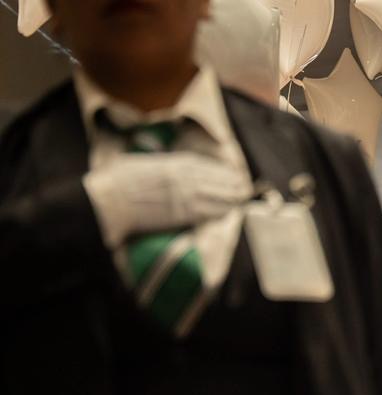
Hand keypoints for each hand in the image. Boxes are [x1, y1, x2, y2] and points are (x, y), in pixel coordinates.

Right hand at [82, 152, 250, 246]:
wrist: (107, 202)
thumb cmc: (116, 181)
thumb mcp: (139, 163)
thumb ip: (159, 165)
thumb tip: (169, 167)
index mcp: (170, 164)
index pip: (203, 166)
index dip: (220, 170)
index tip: (232, 171)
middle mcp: (181, 179)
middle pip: (215, 181)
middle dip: (232, 184)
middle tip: (246, 186)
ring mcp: (182, 197)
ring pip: (215, 197)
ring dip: (232, 198)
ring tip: (243, 198)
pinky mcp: (180, 215)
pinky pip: (206, 213)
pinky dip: (220, 211)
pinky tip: (229, 211)